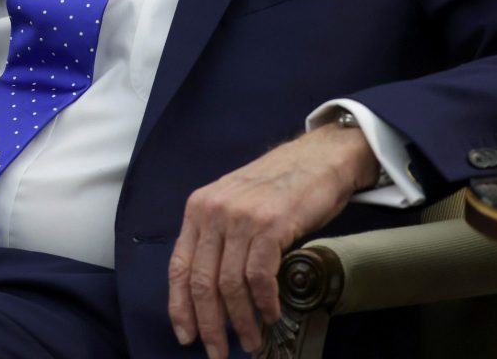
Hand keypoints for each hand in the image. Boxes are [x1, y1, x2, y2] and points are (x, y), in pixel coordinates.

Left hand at [167, 123, 378, 357]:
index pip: (179, 267)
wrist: (317, 158)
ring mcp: (241, 218)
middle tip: (218, 352)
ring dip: (241, 321)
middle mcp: (213, 213)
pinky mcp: (271, 224)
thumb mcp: (234, 205)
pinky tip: (270, 315)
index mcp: (198, 210)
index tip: (186, 335)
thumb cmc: (278, 187)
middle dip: (209, 324)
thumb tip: (212, 290)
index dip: (180, 306)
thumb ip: (218, 238)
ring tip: (252, 342)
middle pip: (202, 282)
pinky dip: (264, 302)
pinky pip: (259, 275)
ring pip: (230, 284)